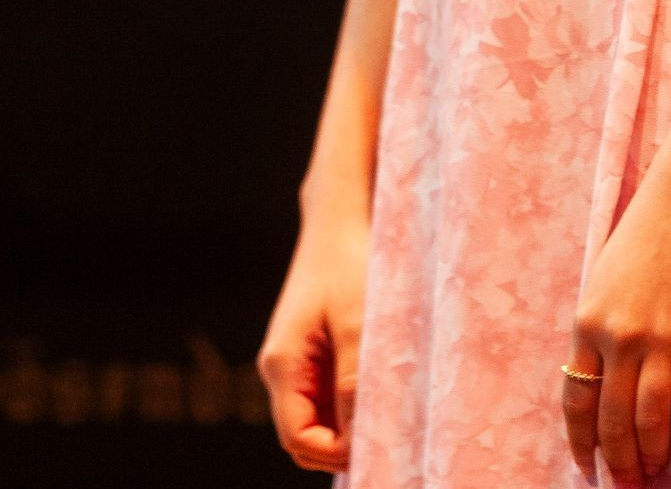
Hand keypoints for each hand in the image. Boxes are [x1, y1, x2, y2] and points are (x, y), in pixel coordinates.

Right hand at [258, 201, 371, 471]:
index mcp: (282, 364)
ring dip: (347, 423)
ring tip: (388, 410)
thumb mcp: (356, 321)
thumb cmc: (348, 262)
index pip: (297, 437)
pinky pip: (326, 396)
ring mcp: (296, 362)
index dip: (334, 452)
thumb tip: (356, 436)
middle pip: (303, 435)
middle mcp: (282, 369)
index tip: (377, 443)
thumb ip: (353, 379)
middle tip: (386, 434)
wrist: (339, 219)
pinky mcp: (312, 353)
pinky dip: (349, 402)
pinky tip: (379, 389)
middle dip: (340, 444)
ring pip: (317, 418)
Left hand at [564, 157, 670, 481]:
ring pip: (653, 419)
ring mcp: (664, 338)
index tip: (587, 468)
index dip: (582, 444)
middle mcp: (621, 337)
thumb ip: (600, 330)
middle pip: (615, 420)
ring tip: (655, 473)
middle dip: (619, 462)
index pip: (577, 403)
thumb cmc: (647, 230)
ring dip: (653, 455)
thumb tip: (602, 385)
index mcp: (588, 322)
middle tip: (626, 484)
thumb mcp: (605, 279)